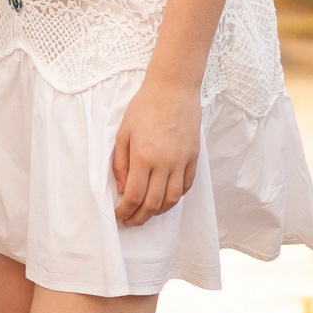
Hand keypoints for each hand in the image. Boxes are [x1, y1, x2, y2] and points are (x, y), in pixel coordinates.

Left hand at [109, 76, 201, 226]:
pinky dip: (175, 198)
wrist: (173, 90)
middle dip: (140, 218)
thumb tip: (122, 190)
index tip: (118, 214)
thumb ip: (121, 164)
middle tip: (130, 221)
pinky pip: (186, 186)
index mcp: (143, 157)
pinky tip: (165, 199)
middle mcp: (164, 164)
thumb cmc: (144, 108)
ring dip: (158, 212)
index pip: (134, 196)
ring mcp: (181, 162)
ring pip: (172, 199)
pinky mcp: (193, 158)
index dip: (125, 211)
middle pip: (153, 203)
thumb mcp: (123, 133)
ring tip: (147, 213)